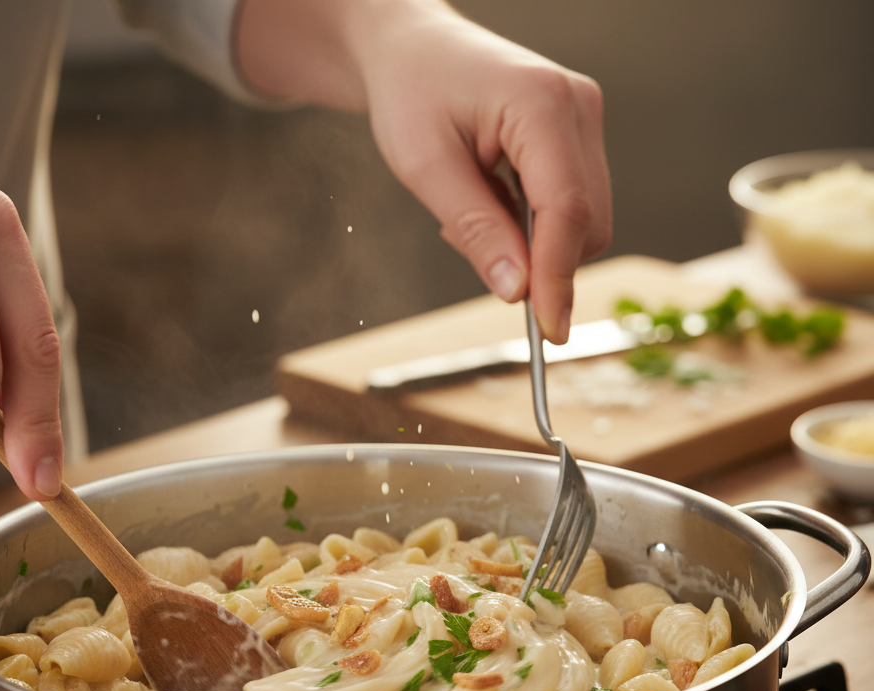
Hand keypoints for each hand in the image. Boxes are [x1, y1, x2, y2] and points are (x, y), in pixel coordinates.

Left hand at [238, 0, 611, 343]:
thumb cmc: (411, 93)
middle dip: (542, 264)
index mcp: (540, 103)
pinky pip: (570, 206)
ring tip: (472, 217)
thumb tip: (518, 291)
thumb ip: (475, 229)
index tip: (548, 331)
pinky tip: (491, 204)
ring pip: (584, 221)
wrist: (412, 50)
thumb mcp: (426, 167)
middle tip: (475, 256)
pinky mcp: (577, 137)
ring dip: (534, 246)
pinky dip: (534, 228)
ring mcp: (583, 120)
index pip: (567, 209)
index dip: (558, 278)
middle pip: (588, 222)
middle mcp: (577, 106)